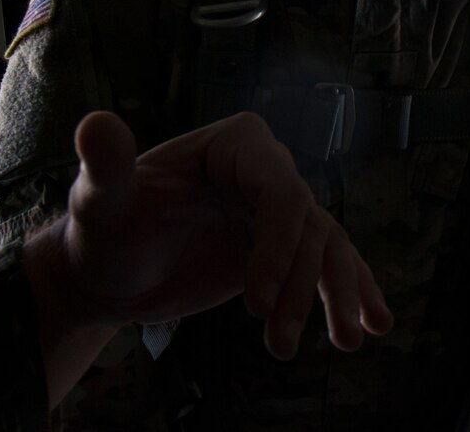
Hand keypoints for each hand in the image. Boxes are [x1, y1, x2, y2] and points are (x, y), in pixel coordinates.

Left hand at [26, 112, 390, 368]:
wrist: (109, 273)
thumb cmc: (103, 230)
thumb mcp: (100, 202)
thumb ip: (106, 165)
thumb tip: (94, 125)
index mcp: (235, 144)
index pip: (277, 189)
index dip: (277, 245)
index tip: (256, 301)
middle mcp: (266, 170)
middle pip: (306, 224)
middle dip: (300, 286)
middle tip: (277, 343)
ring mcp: (277, 211)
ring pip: (325, 248)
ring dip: (334, 297)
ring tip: (344, 344)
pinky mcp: (282, 249)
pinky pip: (327, 265)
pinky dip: (354, 291)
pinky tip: (375, 323)